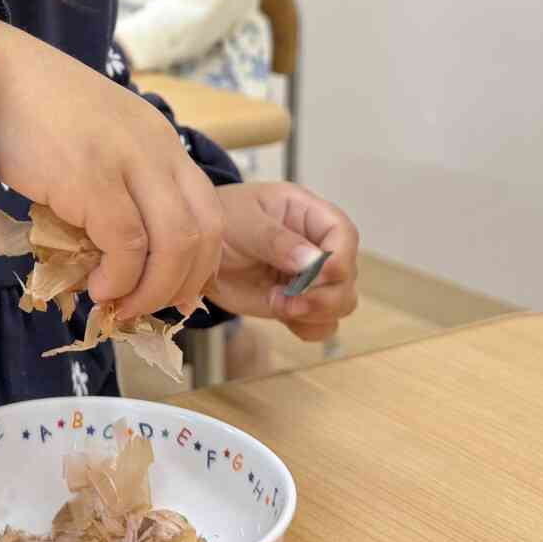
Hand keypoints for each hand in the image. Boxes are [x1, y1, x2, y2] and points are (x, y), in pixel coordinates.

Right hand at [0, 19, 222, 315]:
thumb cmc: (33, 110)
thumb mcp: (97, 141)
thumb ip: (116, 184)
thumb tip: (114, 252)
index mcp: (162, 140)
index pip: (209, 210)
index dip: (200, 261)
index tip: (175, 291)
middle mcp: (157, 149)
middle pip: (204, 231)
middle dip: (183, 283)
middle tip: (150, 309)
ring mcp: (128, 162)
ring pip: (174, 244)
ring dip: (151, 290)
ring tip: (120, 306)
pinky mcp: (93, 180)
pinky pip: (126, 246)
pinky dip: (118, 279)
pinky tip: (97, 288)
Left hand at [208, 182, 359, 341]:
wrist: (195, 252)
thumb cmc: (219, 220)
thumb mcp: (244, 221)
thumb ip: (276, 240)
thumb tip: (313, 261)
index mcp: (308, 214)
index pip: (344, 234)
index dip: (338, 258)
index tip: (315, 276)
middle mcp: (316, 246)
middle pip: (347, 275)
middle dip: (324, 294)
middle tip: (288, 299)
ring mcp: (309, 277)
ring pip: (341, 302)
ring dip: (315, 312)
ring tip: (278, 303)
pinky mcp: (297, 303)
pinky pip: (320, 324)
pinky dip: (307, 327)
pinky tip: (280, 313)